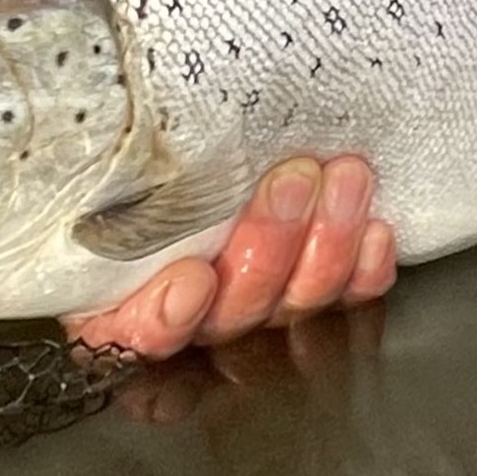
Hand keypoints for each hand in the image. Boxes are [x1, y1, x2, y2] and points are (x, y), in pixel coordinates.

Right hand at [62, 154, 395, 359]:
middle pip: (233, 311)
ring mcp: (264, 308)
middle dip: (268, 243)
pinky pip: (349, 299)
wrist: (235, 140)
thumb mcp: (124, 164)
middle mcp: (197, 315)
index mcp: (126, 293)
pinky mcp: (324, 292)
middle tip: (292, 181)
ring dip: (326, 240)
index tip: (191, 279)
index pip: (134, 336)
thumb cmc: (158, 155)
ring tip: (343, 178)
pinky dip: (365, 269)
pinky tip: (376, 233)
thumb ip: (121, 182)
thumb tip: (100, 156)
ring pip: (297, 302)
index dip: (162, 319)